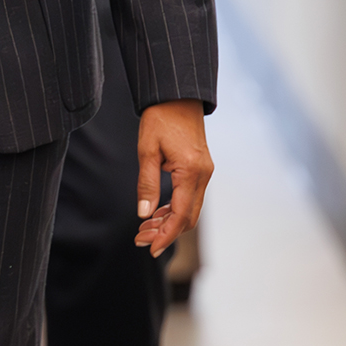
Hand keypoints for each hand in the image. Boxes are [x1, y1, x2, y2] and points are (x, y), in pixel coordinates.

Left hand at [134, 99, 213, 256]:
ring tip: (145, 228)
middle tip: (141, 239)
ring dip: (170, 222)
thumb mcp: (147, 150)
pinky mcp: (201, 169)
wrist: (178, 96)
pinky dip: (175, 208)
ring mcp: (205, 173)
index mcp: (191, 171)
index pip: (181, 215)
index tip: (150, 248)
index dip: (166, 235)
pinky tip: (157, 212)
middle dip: (166, 232)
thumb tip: (144, 214)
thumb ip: (147, 184)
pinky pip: (191, 197)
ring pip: (190, 209)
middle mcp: (204, 175)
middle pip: (188, 217)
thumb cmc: (160, 118)